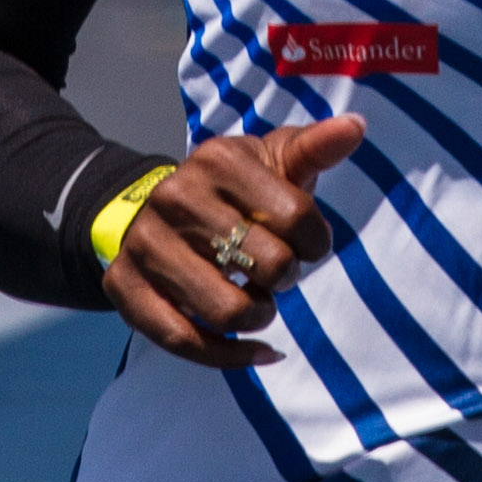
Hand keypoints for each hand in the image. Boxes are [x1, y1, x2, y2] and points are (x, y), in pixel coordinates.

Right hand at [105, 119, 362, 367]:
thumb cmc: (235, 190)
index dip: (316, 241)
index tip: (309, 243)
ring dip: (260, 317)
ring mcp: (145, 245)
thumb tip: (357, 126)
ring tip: (260, 304)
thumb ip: (316, 148)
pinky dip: (230, 356)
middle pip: (269, 266)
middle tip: (278, 273)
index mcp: (218, 160)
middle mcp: (175, 198)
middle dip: (287, 279)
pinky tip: (258, 351)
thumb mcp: (274, 160)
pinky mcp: (124, 286)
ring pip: (228, 311)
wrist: (156, 207)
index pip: (297, 216)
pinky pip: (183, 341)